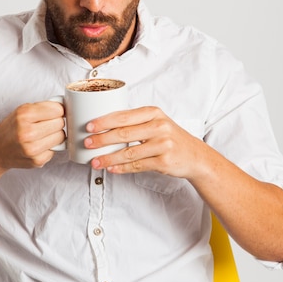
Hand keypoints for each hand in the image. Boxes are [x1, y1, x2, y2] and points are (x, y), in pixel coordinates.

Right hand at [0, 101, 64, 170]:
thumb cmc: (12, 128)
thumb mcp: (22, 110)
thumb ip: (43, 107)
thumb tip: (66, 107)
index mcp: (24, 115)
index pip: (57, 110)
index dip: (58, 110)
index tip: (53, 112)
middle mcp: (27, 132)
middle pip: (60, 123)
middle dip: (56, 122)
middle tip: (46, 124)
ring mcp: (32, 148)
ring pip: (61, 136)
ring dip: (55, 134)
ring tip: (43, 134)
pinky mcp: (37, 160)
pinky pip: (55, 150)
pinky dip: (50, 147)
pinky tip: (39, 145)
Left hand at [85, 106, 203, 176]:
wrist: (195, 156)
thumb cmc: (171, 138)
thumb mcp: (157, 122)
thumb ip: (135, 122)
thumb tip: (104, 127)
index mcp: (154, 113)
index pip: (123, 116)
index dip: (104, 121)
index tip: (89, 126)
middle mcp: (159, 127)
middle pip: (123, 133)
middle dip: (102, 139)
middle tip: (87, 143)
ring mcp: (162, 145)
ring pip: (128, 153)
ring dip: (108, 158)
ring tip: (95, 161)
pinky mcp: (164, 162)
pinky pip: (137, 166)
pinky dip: (121, 168)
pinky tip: (111, 168)